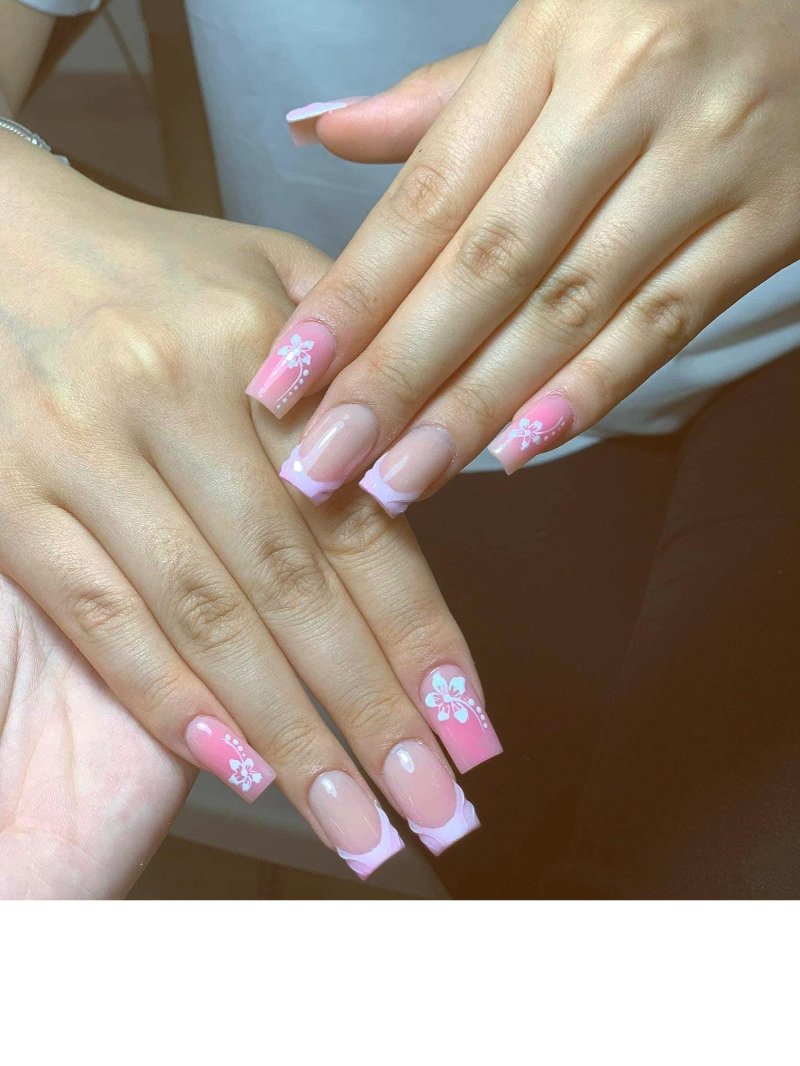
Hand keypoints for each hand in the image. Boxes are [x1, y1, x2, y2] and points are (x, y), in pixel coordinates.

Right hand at [0, 138, 498, 883]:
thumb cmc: (161, 272)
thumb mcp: (274, 275)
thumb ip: (364, 367)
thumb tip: (445, 472)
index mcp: (260, 345)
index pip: (359, 518)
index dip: (421, 635)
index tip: (473, 731)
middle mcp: (174, 399)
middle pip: (291, 589)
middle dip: (370, 716)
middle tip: (434, 815)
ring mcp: (83, 452)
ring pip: (202, 621)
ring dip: (287, 739)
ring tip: (354, 827)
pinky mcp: (11, 498)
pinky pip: (98, 615)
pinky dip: (167, 700)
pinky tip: (238, 772)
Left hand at [250, 0, 799, 509]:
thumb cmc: (670, 6)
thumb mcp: (555, 22)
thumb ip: (439, 97)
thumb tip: (318, 132)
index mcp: (554, 39)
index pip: (429, 197)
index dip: (352, 300)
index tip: (283, 381)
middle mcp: (627, 97)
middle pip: (487, 268)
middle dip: (396, 379)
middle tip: (325, 464)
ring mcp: (709, 161)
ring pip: (569, 309)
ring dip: (476, 408)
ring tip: (401, 481)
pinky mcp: (774, 219)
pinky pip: (668, 322)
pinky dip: (591, 392)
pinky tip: (517, 451)